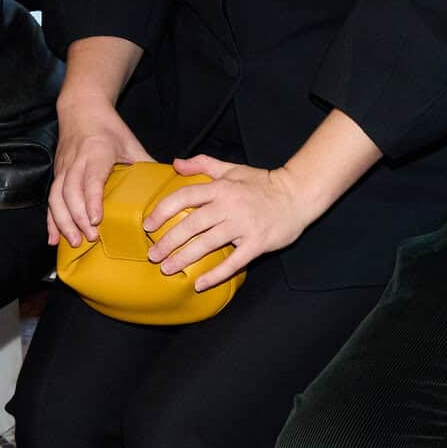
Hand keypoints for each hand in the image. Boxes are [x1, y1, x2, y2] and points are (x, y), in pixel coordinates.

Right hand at [47, 104, 149, 246]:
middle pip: (71, 192)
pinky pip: (50, 199)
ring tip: (73, 242)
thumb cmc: (108, 127)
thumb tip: (166, 188)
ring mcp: (63, 168)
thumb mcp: (131, 143)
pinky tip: (53, 238)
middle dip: (78, 217)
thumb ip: (145, 164)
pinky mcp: (57, 175)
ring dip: (63, 222)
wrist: (81, 110)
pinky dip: (51, 220)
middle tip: (90, 237)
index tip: (96, 219)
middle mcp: (76, 161)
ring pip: (56, 197)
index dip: (92, 200)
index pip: (91, 179)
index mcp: (97, 152)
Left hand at [143, 155, 309, 284]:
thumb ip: (203, 164)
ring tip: (167, 269)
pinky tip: (199, 284)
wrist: (298, 194)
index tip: (148, 225)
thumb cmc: (263, 183)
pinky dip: (215, 275)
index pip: (184, 197)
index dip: (163, 211)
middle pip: (191, 224)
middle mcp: (229, 206)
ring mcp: (243, 226)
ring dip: (184, 258)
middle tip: (153, 255)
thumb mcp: (232, 168)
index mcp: (221, 188)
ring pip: (207, 244)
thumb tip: (175, 163)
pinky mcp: (257, 243)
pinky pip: (233, 262)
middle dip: (168, 241)